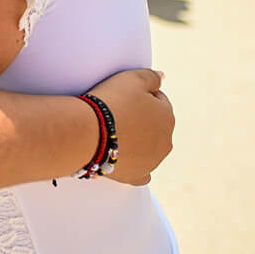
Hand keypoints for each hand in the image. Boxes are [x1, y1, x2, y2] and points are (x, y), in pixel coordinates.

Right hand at [86, 69, 173, 185]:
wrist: (87, 133)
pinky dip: (134, 166)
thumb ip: (151, 77)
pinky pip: (140, 173)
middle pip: (153, 126)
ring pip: (148, 149)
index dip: (140, 96)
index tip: (122, 96)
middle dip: (141, 120)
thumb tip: (162, 77)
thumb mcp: (132, 78)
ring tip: (114, 133)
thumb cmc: (110, 103)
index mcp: (167, 117)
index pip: (158, 102)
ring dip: (137, 142)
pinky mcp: (136, 176)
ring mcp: (151, 162)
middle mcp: (165, 142)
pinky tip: (125, 160)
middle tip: (116, 114)